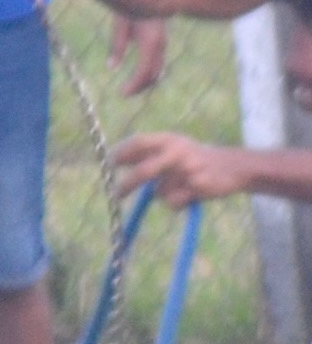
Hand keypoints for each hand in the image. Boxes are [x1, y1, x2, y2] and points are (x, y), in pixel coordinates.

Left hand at [110, 12, 168, 95]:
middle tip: (124, 93)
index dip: (133, 85)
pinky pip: (156, 63)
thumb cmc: (132, 6)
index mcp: (151, 42)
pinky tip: (136, 77)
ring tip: (129, 87)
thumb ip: (117, 46)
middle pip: (153, 75)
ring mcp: (162, 44)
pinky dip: (147, 73)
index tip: (121, 94)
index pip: (144, 72)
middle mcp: (160, 45)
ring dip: (144, 81)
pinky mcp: (160, 43)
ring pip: (157, 70)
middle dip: (139, 87)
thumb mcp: (121, 25)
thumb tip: (111, 67)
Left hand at [110, 131, 251, 206]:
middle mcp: (177, 151)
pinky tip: (190, 195)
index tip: (110, 165)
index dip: (120, 154)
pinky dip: (175, 203)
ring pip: (159, 192)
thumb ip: (146, 152)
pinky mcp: (199, 186)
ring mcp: (188, 169)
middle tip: (116, 195)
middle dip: (126, 185)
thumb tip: (112, 161)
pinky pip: (174, 202)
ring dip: (162, 194)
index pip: (137, 142)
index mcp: (167, 139)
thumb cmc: (193, 158)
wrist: (233, 166)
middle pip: (144, 171)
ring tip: (177, 188)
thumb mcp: (172, 146)